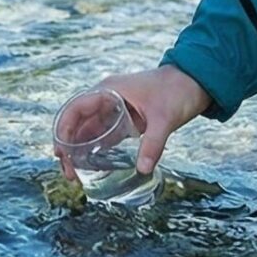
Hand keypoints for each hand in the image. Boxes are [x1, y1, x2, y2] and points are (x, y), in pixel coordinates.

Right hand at [54, 65, 210, 177]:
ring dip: (79, 150)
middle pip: (77, 122)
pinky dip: (95, 149)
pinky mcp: (125, 118)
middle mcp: (106, 97)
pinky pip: (103, 134)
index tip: (61, 153)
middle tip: (69, 173)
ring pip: (88, 130)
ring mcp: (115, 108)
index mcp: (108, 90)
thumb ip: (153, 143)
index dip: (64, 130)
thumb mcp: (165, 118)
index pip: (75, 109)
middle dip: (69, 146)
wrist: (195, 81)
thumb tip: (143, 169)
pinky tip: (93, 167)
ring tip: (76, 175)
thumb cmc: (177, 91)